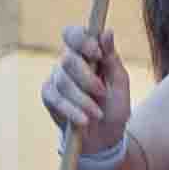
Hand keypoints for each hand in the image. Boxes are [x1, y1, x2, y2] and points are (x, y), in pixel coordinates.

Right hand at [40, 21, 129, 153]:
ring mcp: (56, 79)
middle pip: (68, 58)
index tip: (97, 53)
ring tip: (96, 113)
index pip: (73, 34)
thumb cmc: (113, 106)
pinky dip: (71, 110)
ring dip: (82, 99)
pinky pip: (56, 99)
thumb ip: (112, 58)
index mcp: (85, 53)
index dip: (81, 40)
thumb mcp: (119, 83)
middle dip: (86, 77)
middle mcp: (68, 62)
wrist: (104, 137)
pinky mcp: (49, 97)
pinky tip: (83, 120)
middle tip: (102, 92)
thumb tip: (107, 32)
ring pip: (63, 81)